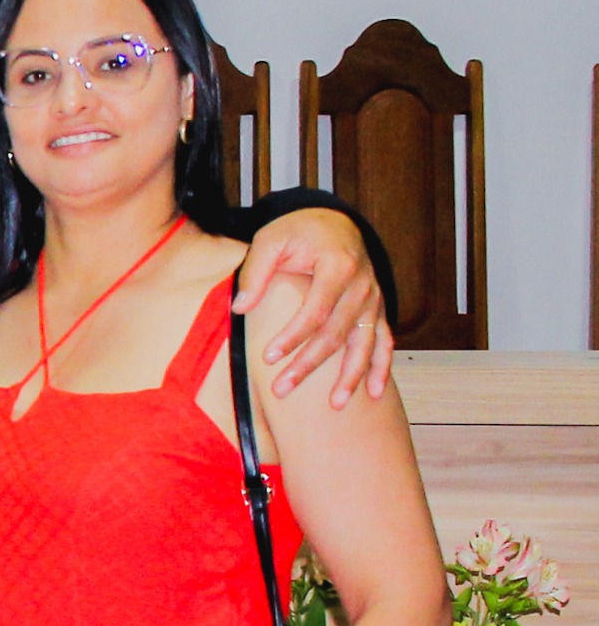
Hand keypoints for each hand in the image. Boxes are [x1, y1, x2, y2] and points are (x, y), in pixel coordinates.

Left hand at [237, 208, 394, 407]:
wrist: (333, 221)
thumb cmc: (298, 232)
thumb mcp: (271, 240)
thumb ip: (256, 272)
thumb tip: (240, 308)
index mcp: (338, 267)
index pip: (315, 311)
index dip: (292, 337)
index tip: (268, 357)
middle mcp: (362, 286)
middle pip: (336, 334)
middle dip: (309, 365)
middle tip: (282, 390)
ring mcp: (373, 300)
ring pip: (364, 344)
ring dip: (350, 376)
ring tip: (334, 405)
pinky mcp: (376, 309)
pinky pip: (384, 341)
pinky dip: (381, 368)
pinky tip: (374, 393)